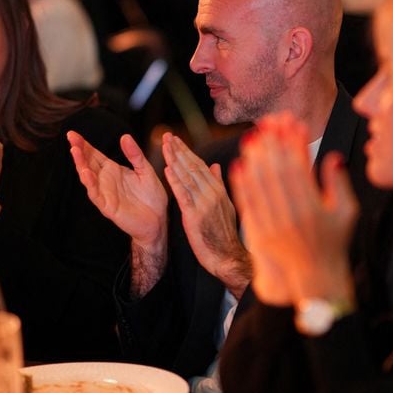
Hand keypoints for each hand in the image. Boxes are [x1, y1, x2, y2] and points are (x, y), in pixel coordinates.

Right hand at [67, 131, 166, 250]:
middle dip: (78, 151)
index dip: (84, 144)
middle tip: (71, 138)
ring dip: (81, 165)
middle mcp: (105, 180)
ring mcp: (105, 193)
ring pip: (87, 178)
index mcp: (113, 170)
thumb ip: (135, 155)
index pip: (94, 155)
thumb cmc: (151, 196)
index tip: (73, 133)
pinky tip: (86, 174)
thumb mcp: (145, 170)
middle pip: (88, 163)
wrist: (159, 219)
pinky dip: (90, 184)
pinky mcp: (108, 207)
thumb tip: (125, 136)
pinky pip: (96, 195)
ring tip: (75, 151)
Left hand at [162, 133, 250, 298]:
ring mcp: (204, 204)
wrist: (228, 257)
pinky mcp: (195, 216)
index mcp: (219, 190)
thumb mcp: (226, 206)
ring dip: (175, 159)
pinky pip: (183, 195)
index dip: (188, 151)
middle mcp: (213, 193)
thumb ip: (219, 185)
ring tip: (165, 146)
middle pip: (193, 166)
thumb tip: (216, 166)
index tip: (177, 140)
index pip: (202, 165)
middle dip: (179, 150)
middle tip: (167, 136)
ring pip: (188, 177)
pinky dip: (175, 181)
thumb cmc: (225, 235)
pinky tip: (167, 170)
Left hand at [230, 113, 357, 305]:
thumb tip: (333, 156)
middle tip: (270, 120)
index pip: (301, 168)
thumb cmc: (333, 243)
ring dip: (255, 157)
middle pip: (278, 171)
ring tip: (253, 135)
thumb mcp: (346, 213)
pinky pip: (247, 204)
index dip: (295, 143)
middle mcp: (292, 215)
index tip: (292, 122)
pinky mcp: (259, 233)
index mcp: (315, 208)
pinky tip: (239, 164)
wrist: (314, 279)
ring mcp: (274, 225)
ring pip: (260, 185)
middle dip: (273, 142)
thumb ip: (339, 184)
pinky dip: (242, 183)